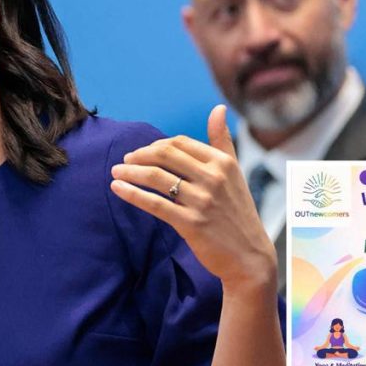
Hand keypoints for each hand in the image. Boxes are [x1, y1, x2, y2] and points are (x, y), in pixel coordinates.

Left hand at [110, 105, 274, 293]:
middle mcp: (213, 177)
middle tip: (125, 161)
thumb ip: (222, 141)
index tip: (143, 153)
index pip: (180, 143)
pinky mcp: (190, 223)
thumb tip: (217, 109)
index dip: (156, 145)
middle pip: (165, 155)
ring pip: (156, 177)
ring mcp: (202, 201)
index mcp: (223, 162)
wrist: (249, 256)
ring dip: (130, 172)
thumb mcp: (234, 174)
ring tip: (116, 173)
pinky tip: (117, 189)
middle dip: (139, 155)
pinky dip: (132, 194)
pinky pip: (154, 203)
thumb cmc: (238, 212)